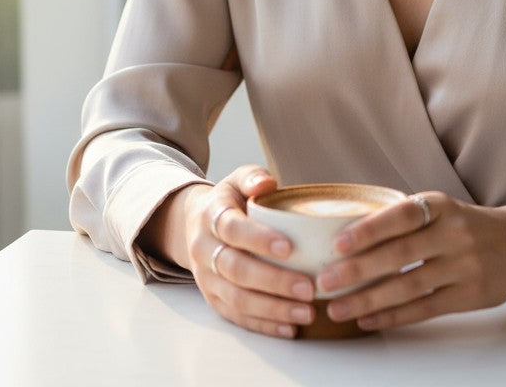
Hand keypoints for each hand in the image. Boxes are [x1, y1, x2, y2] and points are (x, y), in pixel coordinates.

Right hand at [155, 165, 317, 337]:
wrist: (196, 225)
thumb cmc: (230, 201)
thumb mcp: (237, 180)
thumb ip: (252, 177)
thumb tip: (266, 184)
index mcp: (211, 217)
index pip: (233, 230)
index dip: (259, 239)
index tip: (290, 248)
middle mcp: (204, 250)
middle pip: (236, 270)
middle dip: (274, 281)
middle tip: (309, 288)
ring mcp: (207, 279)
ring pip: (237, 299)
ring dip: (273, 308)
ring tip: (307, 311)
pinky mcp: (214, 300)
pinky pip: (237, 317)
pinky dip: (263, 325)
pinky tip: (290, 327)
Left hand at [315, 192, 505, 331]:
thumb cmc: (467, 225)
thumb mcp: (442, 209)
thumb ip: (406, 219)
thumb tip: (348, 233)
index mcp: (442, 206)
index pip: (402, 215)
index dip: (370, 229)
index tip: (338, 243)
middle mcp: (454, 234)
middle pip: (400, 255)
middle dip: (357, 271)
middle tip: (325, 282)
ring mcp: (464, 267)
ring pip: (409, 287)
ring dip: (369, 301)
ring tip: (338, 309)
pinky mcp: (470, 296)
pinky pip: (425, 309)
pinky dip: (393, 316)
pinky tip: (368, 320)